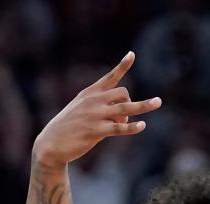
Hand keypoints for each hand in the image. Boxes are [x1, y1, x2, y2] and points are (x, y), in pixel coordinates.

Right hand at [33, 52, 161, 165]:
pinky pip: (120, 127)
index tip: (132, 54)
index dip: (122, 66)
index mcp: (90, 93)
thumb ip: (102, 107)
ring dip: (144, 105)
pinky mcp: (97, 131)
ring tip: (158, 102)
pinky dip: (132, 127)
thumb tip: (124, 113)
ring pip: (125, 107)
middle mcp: (93, 101)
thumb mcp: (82, 110)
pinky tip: (142, 126)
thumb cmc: (69, 127)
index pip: (110, 76)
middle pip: (123, 92)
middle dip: (131, 103)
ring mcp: (95, 115)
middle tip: (124, 118)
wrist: (52, 143)